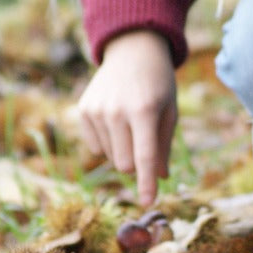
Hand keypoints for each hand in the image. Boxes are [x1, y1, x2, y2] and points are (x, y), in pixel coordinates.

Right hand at [77, 30, 177, 206]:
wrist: (132, 50)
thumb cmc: (157, 84)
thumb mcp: (169, 111)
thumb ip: (164, 146)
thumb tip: (159, 178)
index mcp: (144, 111)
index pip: (145, 156)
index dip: (147, 183)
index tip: (148, 202)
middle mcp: (117, 111)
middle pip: (124, 165)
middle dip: (136, 165)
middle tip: (145, 143)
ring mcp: (97, 110)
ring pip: (109, 157)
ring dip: (122, 150)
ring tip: (130, 122)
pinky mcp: (83, 110)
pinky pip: (95, 147)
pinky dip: (107, 143)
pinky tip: (114, 120)